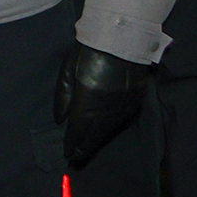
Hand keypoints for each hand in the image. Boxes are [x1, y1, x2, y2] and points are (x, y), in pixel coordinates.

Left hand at [55, 44, 150, 168]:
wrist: (121, 37)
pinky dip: (112, 129)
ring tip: (88, 149)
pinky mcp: (136, 101)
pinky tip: (105, 133)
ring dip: (98, 140)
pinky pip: (122, 121)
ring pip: (109, 130)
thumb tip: (60, 121)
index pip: (79, 129)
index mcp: (88, 99)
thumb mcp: (67, 70)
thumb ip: (63, 97)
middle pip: (94, 134)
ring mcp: (124, 105)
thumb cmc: (88, 51)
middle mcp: (108, 107)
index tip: (67, 153)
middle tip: (76, 159)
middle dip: (84, 147)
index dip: (72, 142)